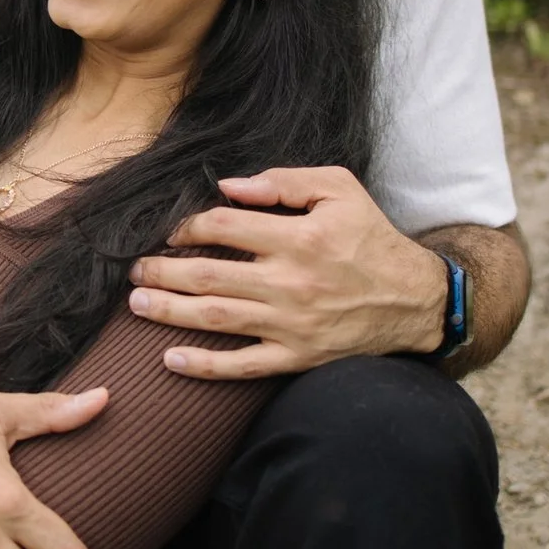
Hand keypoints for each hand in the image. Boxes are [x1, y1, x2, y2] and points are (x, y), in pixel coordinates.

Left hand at [129, 166, 447, 379]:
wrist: (415, 300)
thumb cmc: (372, 237)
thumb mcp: (340, 189)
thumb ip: (284, 181)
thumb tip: (229, 186)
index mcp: (298, 237)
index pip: (223, 228)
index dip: (186, 227)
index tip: (169, 230)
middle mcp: (290, 282)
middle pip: (207, 276)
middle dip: (161, 272)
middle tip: (133, 270)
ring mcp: (291, 324)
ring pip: (215, 319)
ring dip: (168, 312)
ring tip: (136, 305)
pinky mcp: (297, 357)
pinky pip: (242, 366)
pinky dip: (204, 365)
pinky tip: (170, 359)